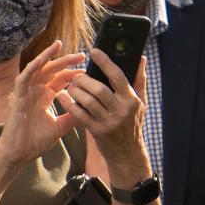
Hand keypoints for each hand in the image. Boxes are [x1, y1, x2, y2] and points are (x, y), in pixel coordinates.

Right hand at [0, 41, 84, 167]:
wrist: (18, 154)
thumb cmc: (34, 142)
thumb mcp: (59, 127)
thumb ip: (72, 117)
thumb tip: (89, 110)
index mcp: (44, 97)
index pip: (60, 80)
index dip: (73, 73)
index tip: (86, 69)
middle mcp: (35, 91)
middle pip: (52, 71)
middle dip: (66, 61)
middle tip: (81, 55)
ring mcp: (26, 93)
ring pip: (37, 69)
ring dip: (48, 57)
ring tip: (59, 45)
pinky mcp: (17, 97)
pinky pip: (23, 78)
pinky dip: (31, 68)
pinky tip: (41, 60)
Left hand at [58, 50, 146, 168]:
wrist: (127, 153)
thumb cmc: (133, 123)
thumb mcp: (140, 102)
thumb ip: (139, 79)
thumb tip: (141, 58)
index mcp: (131, 100)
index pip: (118, 77)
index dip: (105, 62)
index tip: (94, 51)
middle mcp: (120, 111)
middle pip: (99, 89)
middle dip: (85, 80)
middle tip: (77, 75)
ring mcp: (108, 122)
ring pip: (87, 101)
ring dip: (76, 91)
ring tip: (71, 86)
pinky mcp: (96, 131)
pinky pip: (79, 114)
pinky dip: (69, 104)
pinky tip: (63, 97)